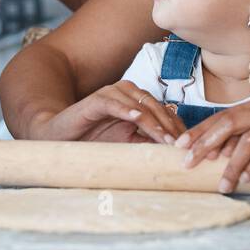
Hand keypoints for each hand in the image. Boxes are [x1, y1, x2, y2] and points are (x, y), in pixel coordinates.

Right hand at [28, 81, 186, 144]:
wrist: (59, 138)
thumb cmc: (93, 141)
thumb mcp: (125, 145)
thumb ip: (146, 144)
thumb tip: (173, 155)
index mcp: (137, 102)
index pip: (164, 112)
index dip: (178, 128)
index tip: (191, 147)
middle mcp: (127, 93)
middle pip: (156, 106)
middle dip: (170, 126)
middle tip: (182, 145)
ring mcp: (111, 94)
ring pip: (139, 104)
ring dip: (154, 121)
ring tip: (165, 138)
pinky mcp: (95, 99)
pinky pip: (114, 102)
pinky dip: (125, 109)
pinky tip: (136, 118)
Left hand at [173, 94, 249, 192]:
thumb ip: (247, 135)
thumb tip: (212, 154)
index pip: (222, 116)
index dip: (199, 131)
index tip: (179, 146)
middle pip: (230, 123)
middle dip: (205, 144)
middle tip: (188, 163)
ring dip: (232, 165)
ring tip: (222, 184)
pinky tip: (247, 178)